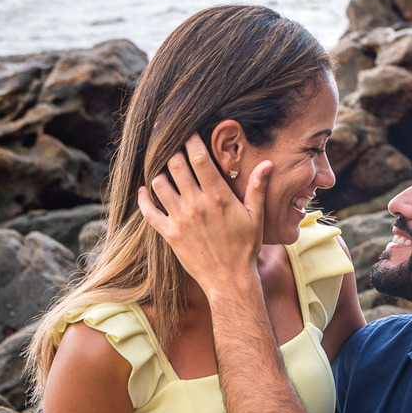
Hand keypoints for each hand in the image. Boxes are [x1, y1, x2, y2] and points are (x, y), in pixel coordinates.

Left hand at [137, 133, 272, 297]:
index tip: (187, 132)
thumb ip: (257, 188)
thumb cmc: (245, 248)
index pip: (199, 157)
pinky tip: (145, 191)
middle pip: (175, 164)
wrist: (230, 280)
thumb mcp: (256, 217)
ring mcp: (180, 219)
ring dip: (160, 173)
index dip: (191, 140)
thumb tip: (267, 164)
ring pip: (159, 183)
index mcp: (218, 196)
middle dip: (174, 152)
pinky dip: (143, 198)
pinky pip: (148, 211)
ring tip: (165, 172)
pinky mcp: (169, 234)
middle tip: (175, 149)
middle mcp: (196, 204)